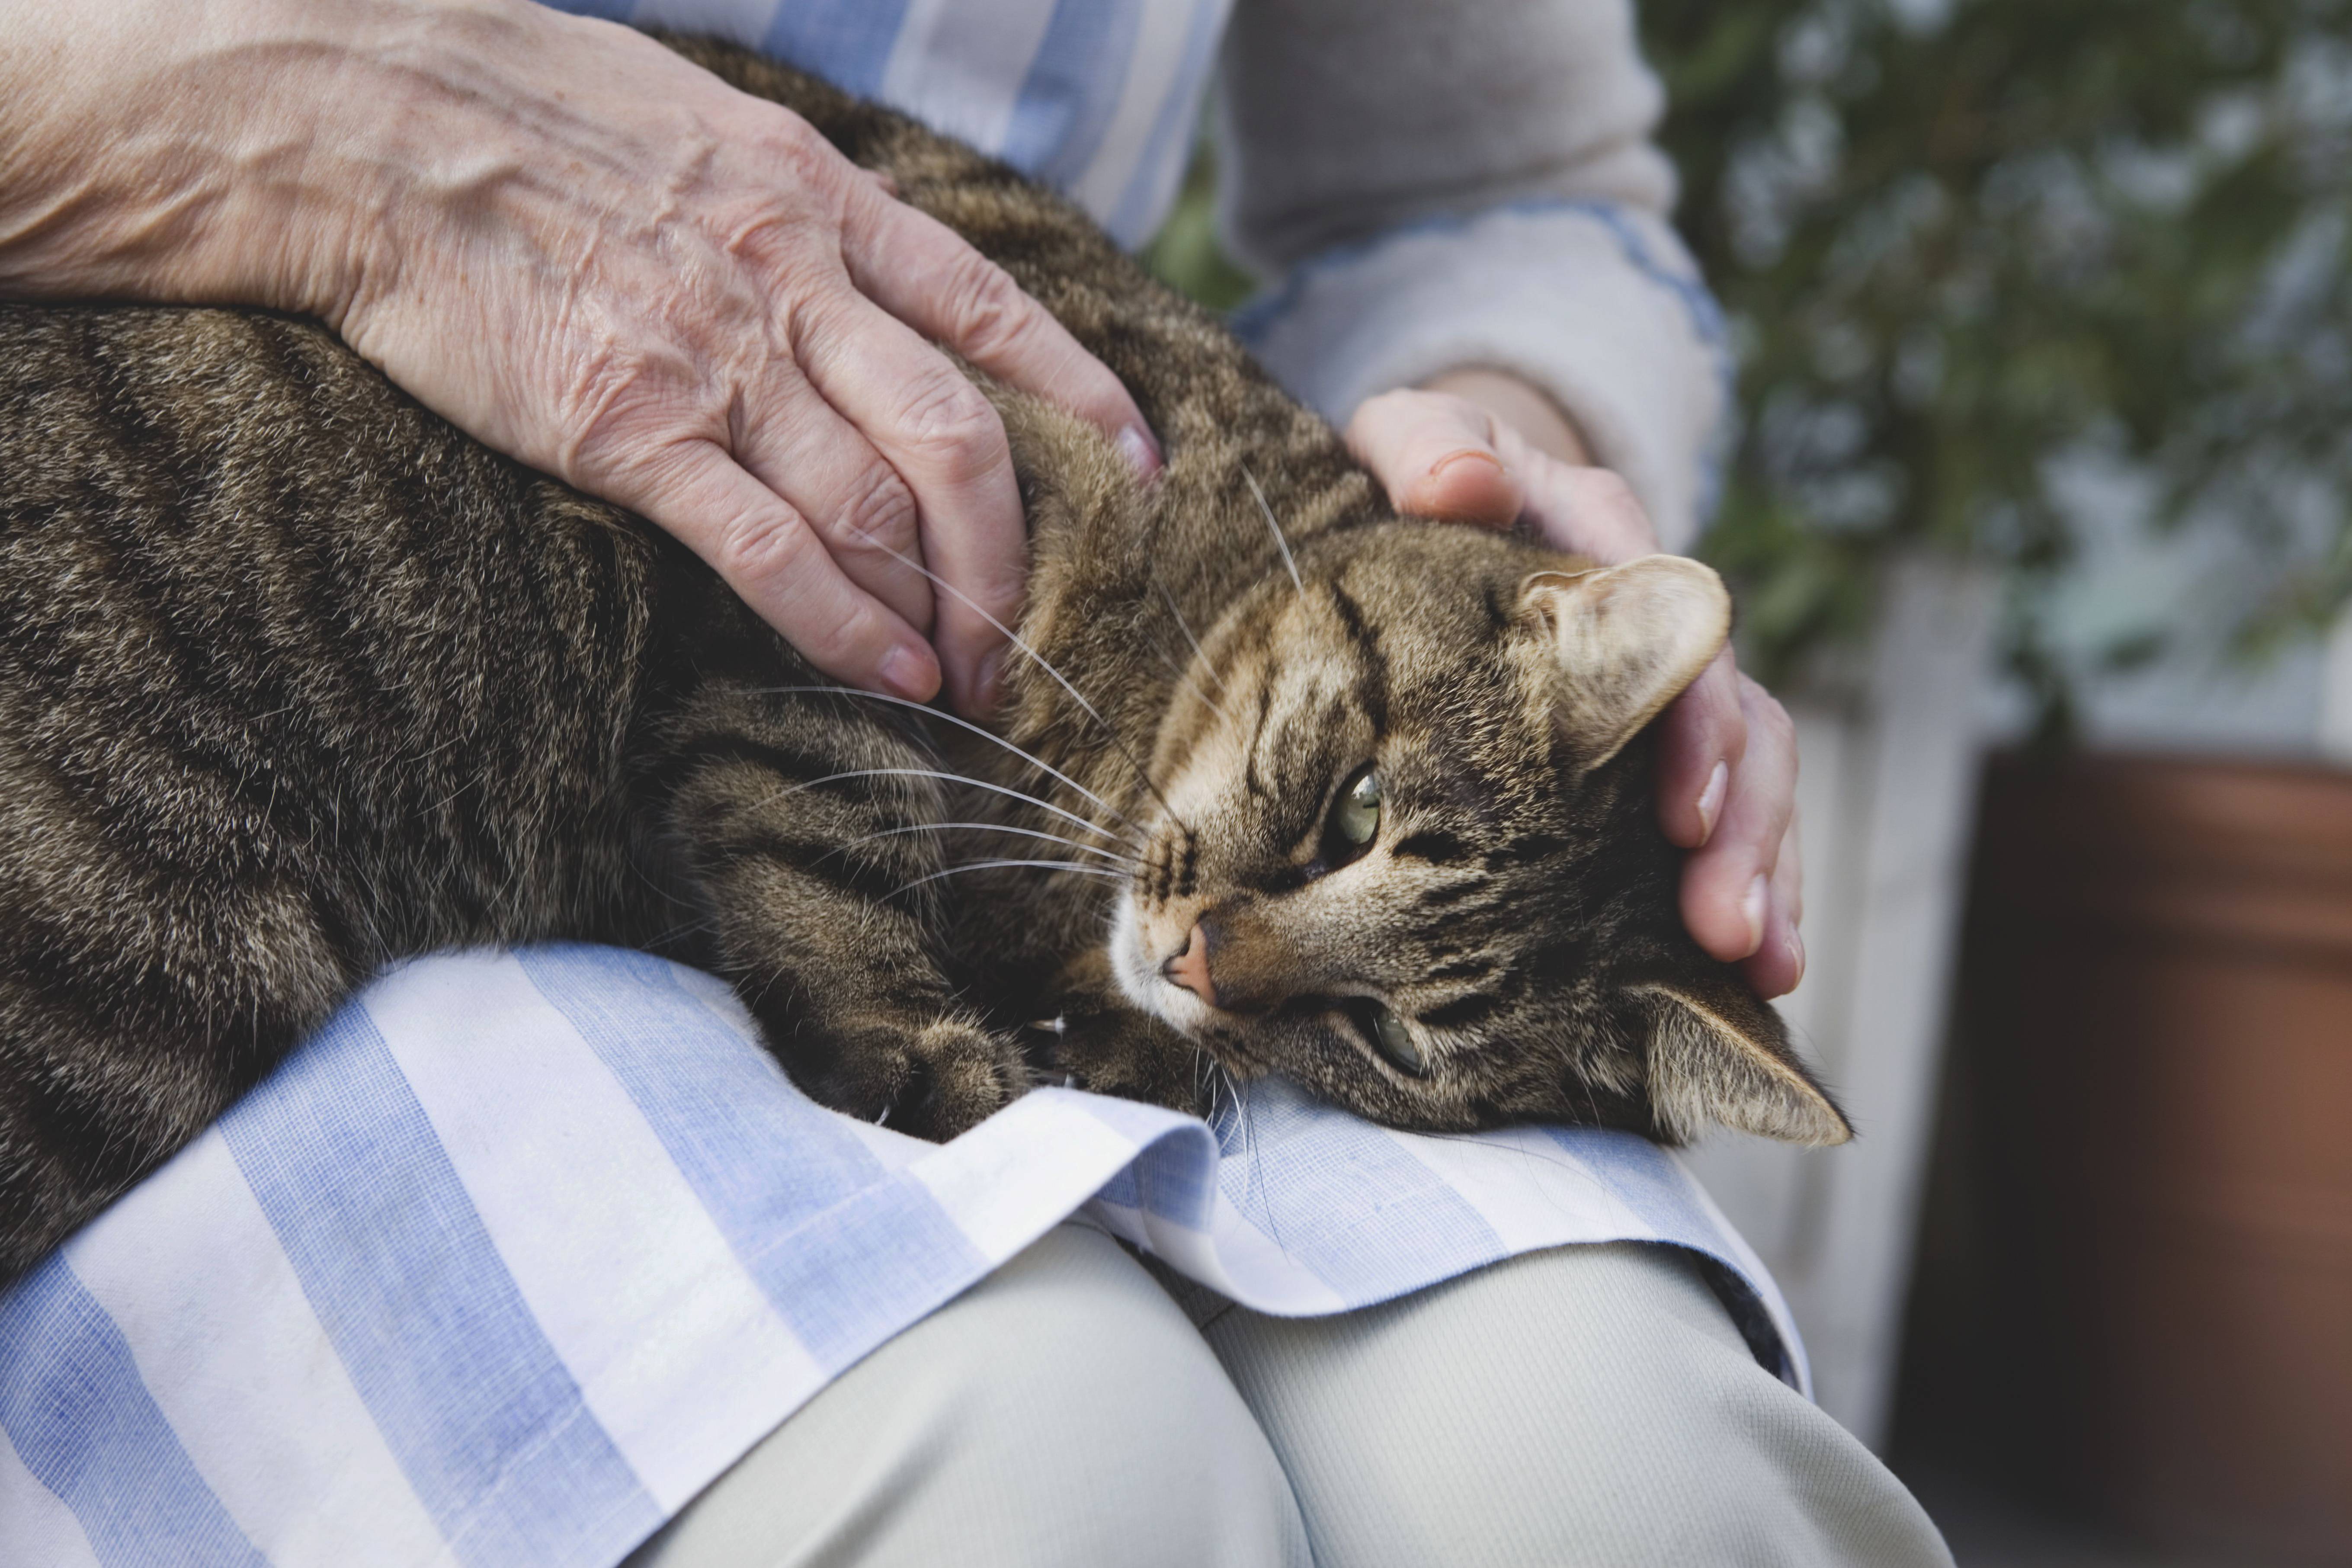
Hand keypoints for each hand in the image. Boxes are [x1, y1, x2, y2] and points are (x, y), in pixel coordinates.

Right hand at [0, 0, 1156, 716]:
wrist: (362, 120)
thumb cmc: (522, 115)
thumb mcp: (697, 124)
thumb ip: (787, 209)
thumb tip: (850, 279)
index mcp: (813, 196)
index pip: (991, 309)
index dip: (1082, 396)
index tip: (1141, 469)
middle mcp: (789, 281)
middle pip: (960, 439)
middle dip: (1015, 554)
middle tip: (1029, 633)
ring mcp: (714, 360)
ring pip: (879, 508)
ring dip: (940, 610)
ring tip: (966, 677)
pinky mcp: (629, 430)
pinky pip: (769, 547)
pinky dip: (841, 623)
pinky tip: (885, 675)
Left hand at [1346, 377, 1802, 997]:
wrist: (1452, 490)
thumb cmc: (1425, 474)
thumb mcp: (1414, 436)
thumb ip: (1431, 445)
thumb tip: (1460, 482)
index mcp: (1611, 547)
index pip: (1681, 636)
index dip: (1691, 723)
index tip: (1680, 813)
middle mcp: (1663, 628)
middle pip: (1737, 727)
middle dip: (1743, 829)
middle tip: (1725, 924)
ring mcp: (1669, 700)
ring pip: (1749, 787)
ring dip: (1763, 876)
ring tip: (1759, 967)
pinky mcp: (1653, 761)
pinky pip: (1719, 829)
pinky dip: (1746, 894)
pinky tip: (1750, 976)